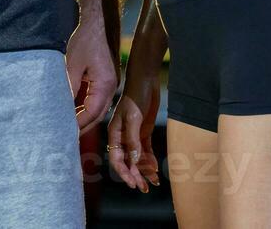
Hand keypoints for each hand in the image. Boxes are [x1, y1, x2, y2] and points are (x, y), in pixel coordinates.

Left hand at [66, 18, 117, 135]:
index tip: (67, 132)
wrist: (97, 24)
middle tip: (68, 136)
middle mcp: (112, 87)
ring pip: (99, 107)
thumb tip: (62, 107)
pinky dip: (88, 107)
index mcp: (105, 85)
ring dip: (86, 117)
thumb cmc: (85, 41)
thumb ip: (69, 87)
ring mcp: (111, 84)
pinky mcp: (107, 79)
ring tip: (71, 127)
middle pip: (98, 114)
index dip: (80, 124)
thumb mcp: (73, 65)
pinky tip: (76, 110)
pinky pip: (98, 99)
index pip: (92, 112)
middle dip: (84, 125)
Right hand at [107, 68, 161, 191]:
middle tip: (145, 188)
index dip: (124, 172)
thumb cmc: (135, 97)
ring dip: (144, 171)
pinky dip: (150, 160)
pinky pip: (146, 150)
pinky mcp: (143, 132)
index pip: (117, 158)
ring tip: (153, 183)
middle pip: (127, 161)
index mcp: (114, 133)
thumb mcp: (133, 118)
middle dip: (135, 175)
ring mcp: (133, 134)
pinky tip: (155, 169)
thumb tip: (134, 161)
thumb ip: (133, 140)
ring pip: (137, 158)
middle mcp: (122, 136)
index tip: (133, 183)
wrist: (145, 81)